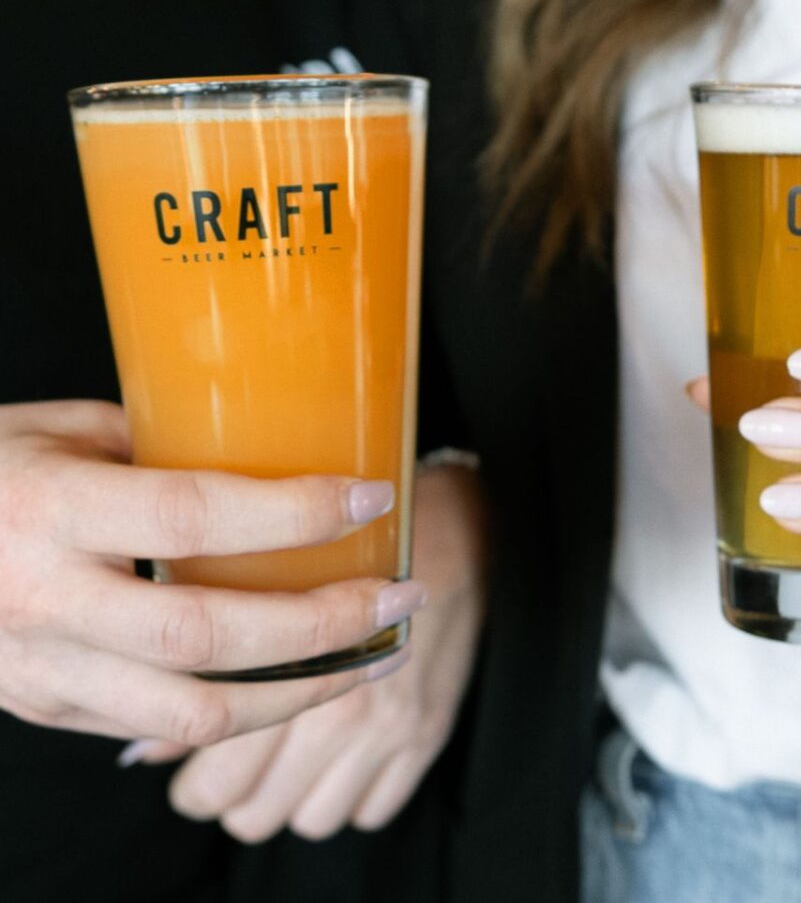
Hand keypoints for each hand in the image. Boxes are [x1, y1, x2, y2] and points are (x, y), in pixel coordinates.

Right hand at [0, 401, 422, 744]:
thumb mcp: (55, 431)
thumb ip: (155, 444)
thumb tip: (273, 446)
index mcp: (46, 510)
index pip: (191, 517)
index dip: (291, 513)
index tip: (371, 498)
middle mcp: (43, 599)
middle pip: (209, 636)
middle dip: (324, 625)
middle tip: (401, 600)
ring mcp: (40, 668)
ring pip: (195, 712)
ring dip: (304, 692)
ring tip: (374, 658)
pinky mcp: (43, 708)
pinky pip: (159, 728)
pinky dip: (241, 713)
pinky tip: (299, 684)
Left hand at [141, 463, 487, 841]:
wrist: (459, 531)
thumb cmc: (355, 548)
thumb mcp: (264, 586)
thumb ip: (208, 664)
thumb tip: (147, 749)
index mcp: (290, 674)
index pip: (214, 779)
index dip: (190, 782)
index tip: (191, 762)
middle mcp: (340, 713)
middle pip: (253, 811)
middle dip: (236, 797)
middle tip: (232, 766)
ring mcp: (386, 730)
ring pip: (309, 819)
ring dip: (293, 799)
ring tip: (286, 763)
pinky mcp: (427, 736)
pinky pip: (372, 811)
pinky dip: (350, 796)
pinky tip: (339, 758)